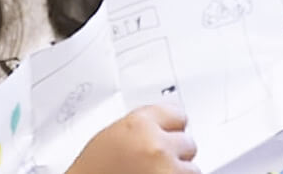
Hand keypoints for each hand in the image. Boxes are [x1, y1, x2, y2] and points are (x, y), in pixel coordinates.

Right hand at [67, 104, 199, 173]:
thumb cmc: (91, 171)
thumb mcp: (110, 138)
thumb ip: (139, 130)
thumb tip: (161, 130)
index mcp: (139, 125)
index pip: (177, 115)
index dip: (172, 128)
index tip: (172, 133)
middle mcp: (156, 145)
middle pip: (188, 143)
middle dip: (175, 154)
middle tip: (154, 164)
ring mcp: (167, 171)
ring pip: (192, 170)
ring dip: (176, 173)